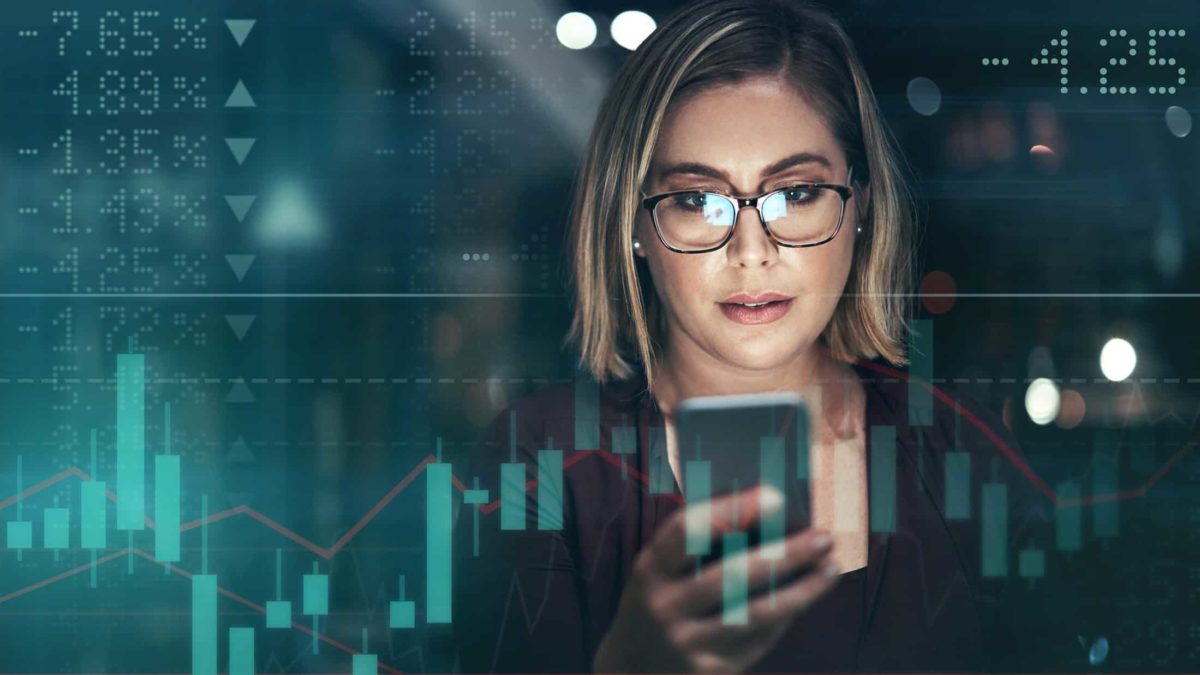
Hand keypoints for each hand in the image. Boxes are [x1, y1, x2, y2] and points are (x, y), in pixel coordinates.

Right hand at [592, 485, 839, 672]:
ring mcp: (687, 644)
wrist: (630, 673)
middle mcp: (664, 608)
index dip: (730, 510)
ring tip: (830, 566)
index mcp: (648, 571)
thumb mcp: (656, 573)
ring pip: (756, 614)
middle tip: (823, 535)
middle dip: (785, 554)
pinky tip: (806, 595)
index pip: (688, 531)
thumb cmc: (653, 605)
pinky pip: (758, 640)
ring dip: (801, 589)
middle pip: (733, 576)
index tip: (774, 496)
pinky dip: (786, 616)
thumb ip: (694, 547)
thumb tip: (760, 511)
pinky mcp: (710, 672)